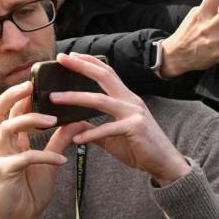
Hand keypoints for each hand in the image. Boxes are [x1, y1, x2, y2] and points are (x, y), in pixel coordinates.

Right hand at [0, 81, 82, 218]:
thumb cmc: (31, 188)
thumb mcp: (50, 159)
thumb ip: (60, 139)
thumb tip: (77, 119)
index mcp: (9, 139)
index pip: (10, 109)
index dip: (20, 93)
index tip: (39, 79)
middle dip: (11, 96)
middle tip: (31, 85)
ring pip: (7, 129)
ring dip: (30, 121)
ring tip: (54, 120)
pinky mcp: (3, 174)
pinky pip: (23, 159)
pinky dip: (44, 156)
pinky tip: (61, 160)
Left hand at [47, 53, 190, 185]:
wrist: (164, 163)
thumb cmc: (140, 148)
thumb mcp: (112, 136)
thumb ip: (94, 128)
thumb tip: (74, 125)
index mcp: (126, 99)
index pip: (107, 73)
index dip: (89, 62)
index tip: (69, 56)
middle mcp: (131, 101)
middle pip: (104, 76)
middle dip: (81, 65)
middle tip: (61, 58)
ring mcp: (134, 113)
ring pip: (100, 100)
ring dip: (75, 97)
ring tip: (54, 97)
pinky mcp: (135, 128)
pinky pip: (107, 129)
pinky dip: (90, 134)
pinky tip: (77, 139)